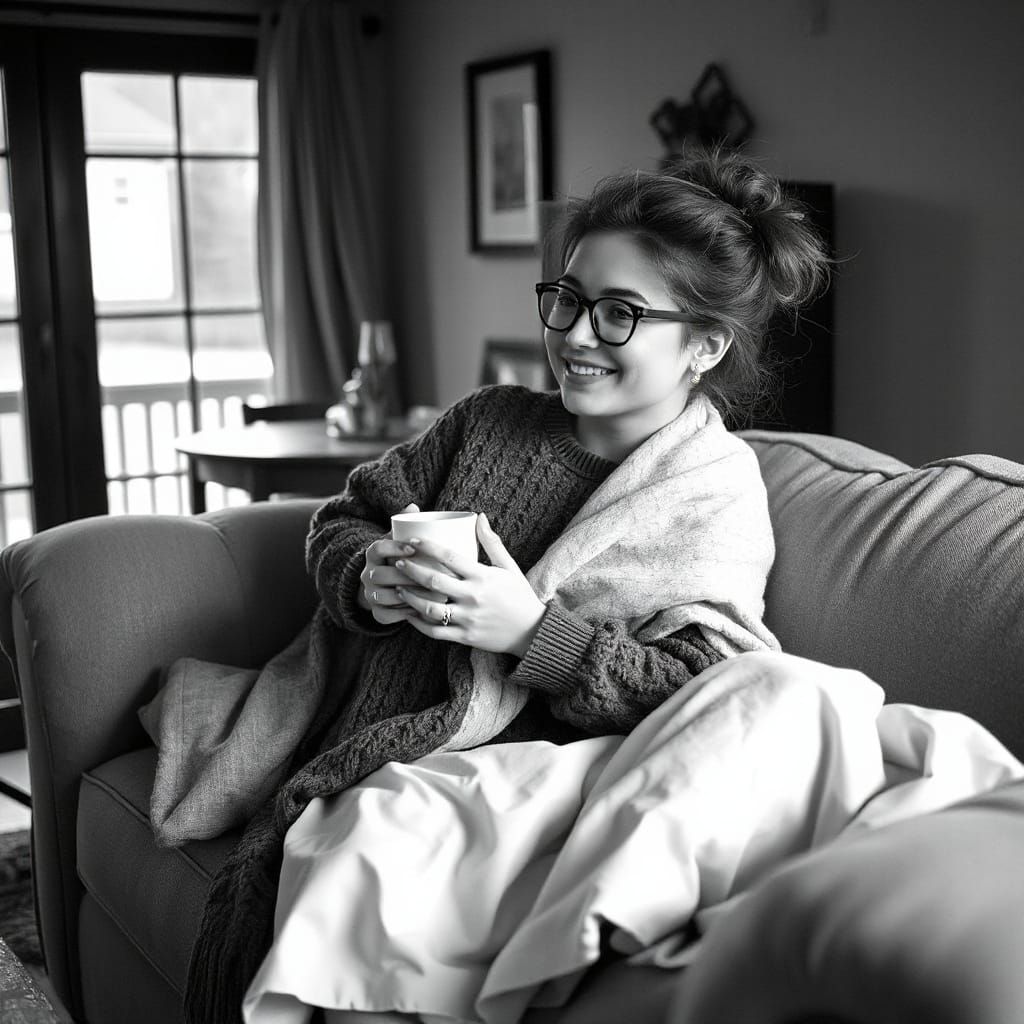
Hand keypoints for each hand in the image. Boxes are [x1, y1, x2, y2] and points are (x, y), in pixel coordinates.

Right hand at [358, 503, 441, 624]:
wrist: (383, 584)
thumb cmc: (400, 558)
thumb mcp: (399, 541)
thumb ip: (406, 525)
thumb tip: (413, 505)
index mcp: (372, 554)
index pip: (377, 548)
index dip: (394, 548)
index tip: (413, 548)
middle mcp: (367, 574)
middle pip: (382, 574)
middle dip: (407, 575)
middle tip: (432, 576)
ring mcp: (369, 594)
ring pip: (385, 596)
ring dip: (408, 595)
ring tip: (431, 594)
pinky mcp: (376, 612)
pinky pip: (388, 614)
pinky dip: (404, 613)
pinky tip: (423, 609)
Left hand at [395, 513, 546, 656]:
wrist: (532, 632)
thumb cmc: (520, 596)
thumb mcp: (509, 566)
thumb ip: (492, 542)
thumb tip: (479, 516)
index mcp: (483, 577)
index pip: (449, 557)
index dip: (427, 547)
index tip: (412, 541)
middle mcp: (473, 597)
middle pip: (433, 581)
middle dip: (411, 570)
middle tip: (397, 562)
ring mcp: (468, 618)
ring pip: (430, 608)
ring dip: (410, 597)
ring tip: (398, 588)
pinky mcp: (465, 637)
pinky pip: (435, 631)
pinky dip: (418, 624)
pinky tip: (409, 615)